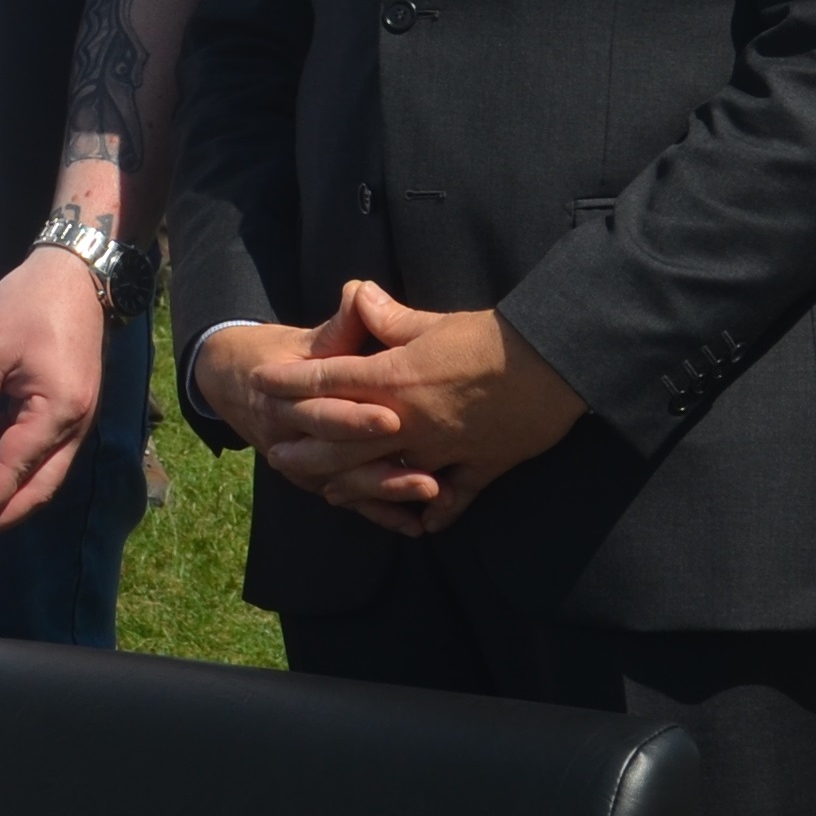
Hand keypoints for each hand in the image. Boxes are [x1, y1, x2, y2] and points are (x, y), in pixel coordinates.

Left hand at [0, 245, 106, 545]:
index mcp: (57, 413)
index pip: (13, 472)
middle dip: (6, 511)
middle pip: (39, 485)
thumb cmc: (33, 303)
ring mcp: (75, 415)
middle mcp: (74, 424)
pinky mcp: (68, 402)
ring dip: (13, 489)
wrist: (77, 271)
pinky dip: (18, 461)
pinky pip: (43, 444)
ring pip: (44, 469)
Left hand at [251, 281, 588, 533]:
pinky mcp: (479, 468)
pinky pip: (451, 498)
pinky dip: (434, 509)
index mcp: (394, 379)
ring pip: (384, 477)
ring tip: (326, 491)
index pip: (327, 381)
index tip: (260, 384)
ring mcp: (442, 451)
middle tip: (276, 453)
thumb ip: (389, 318)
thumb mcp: (433, 322)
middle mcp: (409, 421)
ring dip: (352, 486)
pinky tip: (419, 521)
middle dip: (305, 449)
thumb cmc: (491, 337)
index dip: (290, 383)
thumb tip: (355, 294)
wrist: (555, 363)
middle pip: (342, 442)